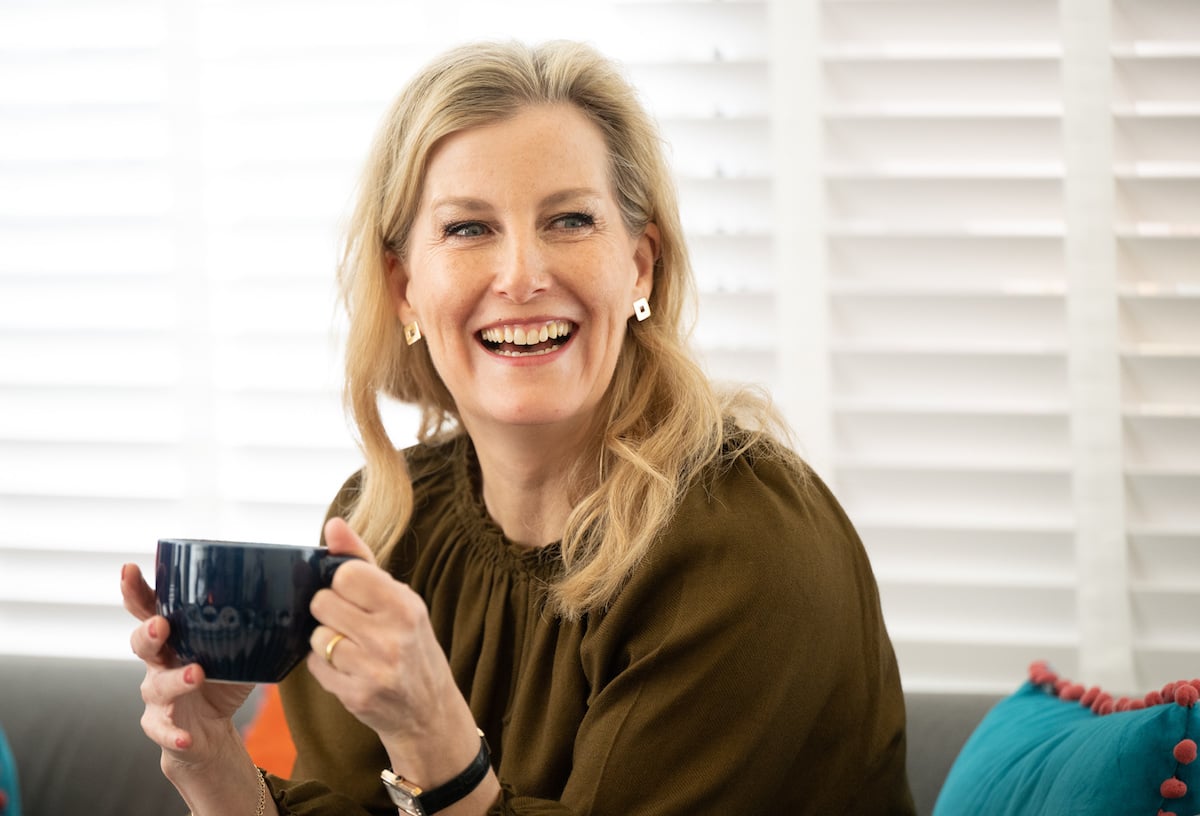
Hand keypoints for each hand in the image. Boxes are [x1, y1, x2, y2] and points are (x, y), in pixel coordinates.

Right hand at [121, 564, 252, 768]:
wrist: (208, 734)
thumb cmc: (222, 681)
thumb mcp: (240, 649)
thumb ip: (256, 625)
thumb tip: (294, 592)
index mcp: (175, 637)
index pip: (149, 609)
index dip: (136, 590)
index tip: (129, 569)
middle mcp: (159, 663)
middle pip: (142, 643)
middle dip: (149, 632)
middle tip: (162, 624)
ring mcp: (157, 696)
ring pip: (156, 686)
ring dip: (174, 680)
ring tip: (196, 674)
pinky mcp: (161, 727)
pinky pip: (162, 730)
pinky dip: (174, 734)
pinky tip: (186, 735)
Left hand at [306, 519, 480, 778]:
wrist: (429, 711)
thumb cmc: (412, 647)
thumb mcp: (400, 601)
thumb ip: (363, 562)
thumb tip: (333, 525)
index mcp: (405, 606)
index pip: (345, 574)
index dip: (343, 583)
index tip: (356, 596)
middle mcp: (391, 636)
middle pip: (322, 603)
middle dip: (330, 612)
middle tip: (352, 623)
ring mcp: (373, 668)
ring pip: (316, 636)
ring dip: (326, 642)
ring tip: (352, 649)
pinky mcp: (356, 695)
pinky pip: (315, 667)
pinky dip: (325, 667)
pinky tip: (349, 670)